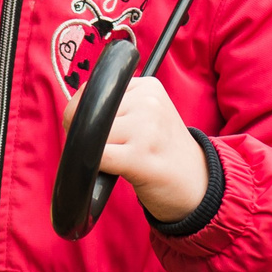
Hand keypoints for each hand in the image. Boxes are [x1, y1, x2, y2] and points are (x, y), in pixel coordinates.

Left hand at [95, 76, 208, 222]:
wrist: (197, 184)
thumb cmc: (162, 152)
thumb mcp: (146, 117)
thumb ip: (116, 106)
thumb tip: (74, 110)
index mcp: (148, 86)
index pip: (95, 90)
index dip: (83, 112)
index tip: (94, 129)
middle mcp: (149, 102)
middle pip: (91, 112)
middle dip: (84, 133)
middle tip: (105, 150)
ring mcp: (146, 128)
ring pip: (93, 135)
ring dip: (92, 153)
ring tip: (116, 161)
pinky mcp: (140, 156)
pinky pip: (99, 157)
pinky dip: (93, 167)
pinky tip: (109, 172)